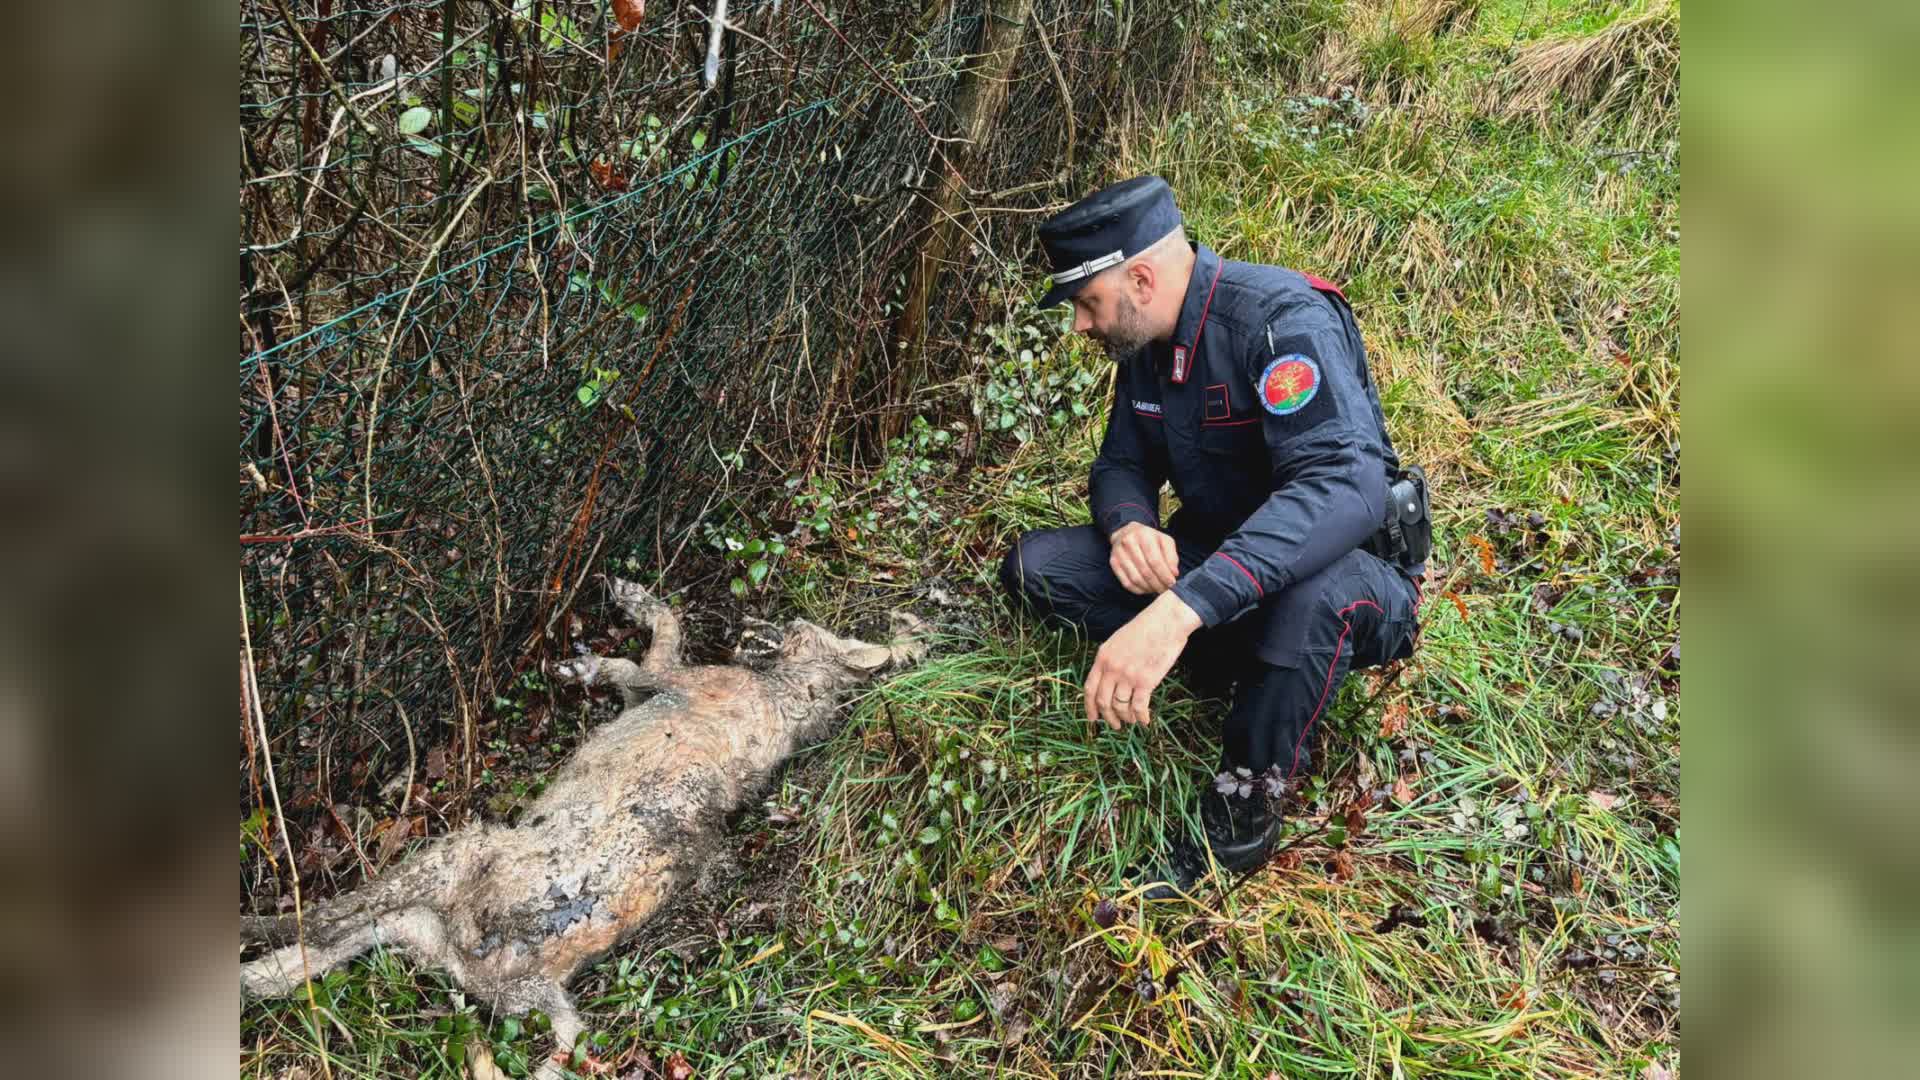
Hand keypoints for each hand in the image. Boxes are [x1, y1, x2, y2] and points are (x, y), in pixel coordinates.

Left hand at [1085, 592, 1203, 729]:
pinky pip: (1138, 707)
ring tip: (1131, 721)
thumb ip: (1110, 660)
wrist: (1167, 620)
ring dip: (1126, 718)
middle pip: (1103, 701)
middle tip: (1115, 725)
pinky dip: (1141, 717)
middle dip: (1108, 717)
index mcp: (1103, 657)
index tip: (1092, 718)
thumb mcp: (1119, 641)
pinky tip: (1145, 721)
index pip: (1089, 688)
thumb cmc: (1146, 628)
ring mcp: (1127, 675)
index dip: (1089, 707)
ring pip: (1121, 706)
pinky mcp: (1145, 681)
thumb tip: (1109, 682)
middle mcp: (1112, 668)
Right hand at [1108, 522, 1179, 594]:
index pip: (1155, 561)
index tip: (1172, 583)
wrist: (1126, 532)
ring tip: (1157, 589)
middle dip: (1158, 584)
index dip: (1164, 575)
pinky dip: (1138, 589)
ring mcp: (1119, 554)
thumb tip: (1173, 573)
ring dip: (1148, 588)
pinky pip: (1126, 582)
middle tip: (1165, 589)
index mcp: (1144, 535)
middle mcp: (1129, 543)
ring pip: (1135, 579)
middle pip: (1145, 571)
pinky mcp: (1113, 563)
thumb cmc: (1149, 538)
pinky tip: (1146, 589)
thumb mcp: (1164, 541)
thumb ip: (1172, 556)